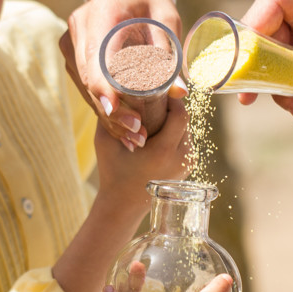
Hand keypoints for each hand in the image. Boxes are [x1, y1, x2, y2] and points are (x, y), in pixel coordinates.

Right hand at [62, 0, 186, 141]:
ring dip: (109, 116)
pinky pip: (85, 87)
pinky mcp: (73, 56)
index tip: (117, 111)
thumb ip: (170, 52)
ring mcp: (71, 43)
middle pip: (90, 80)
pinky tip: (123, 129)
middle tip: (140, 136)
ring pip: (86, 89)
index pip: (97, 58)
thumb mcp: (166, 17)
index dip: (105, 89)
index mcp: (101, 13)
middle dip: (114, 112)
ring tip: (137, 139)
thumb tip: (179, 93)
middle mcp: (79, 28)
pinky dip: (104, 109)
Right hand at [94, 97, 189, 211]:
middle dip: (171, 108)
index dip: (172, 99)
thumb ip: (110, 114)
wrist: (123, 204)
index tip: (159, 91)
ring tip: (155, 117)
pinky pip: (185, 141)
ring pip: (186, 130)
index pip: (180, 114)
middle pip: (185, 121)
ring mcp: (187, 165)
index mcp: (163, 152)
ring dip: (173, 121)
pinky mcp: (188, 167)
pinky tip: (159, 132)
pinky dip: (175, 133)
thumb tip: (114, 87)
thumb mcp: (104, 140)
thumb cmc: (112, 171)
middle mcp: (180, 159)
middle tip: (154, 101)